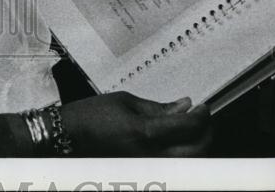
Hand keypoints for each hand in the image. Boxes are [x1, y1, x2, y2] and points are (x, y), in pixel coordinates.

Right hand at [61, 92, 210, 156]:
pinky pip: (172, 165)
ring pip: (188, 162)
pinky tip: (177, 140)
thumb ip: (158, 107)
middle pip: (197, 150)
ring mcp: (148, 168)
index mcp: (145, 133)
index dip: (201, 115)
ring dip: (196, 145)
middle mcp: (151, 156)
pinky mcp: (143, 173)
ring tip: (191, 129)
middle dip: (206, 132)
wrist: (69, 137)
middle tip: (203, 118)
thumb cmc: (93, 116)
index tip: (202, 106)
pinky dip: (181, 153)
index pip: (188, 127)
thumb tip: (184, 106)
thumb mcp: (126, 101)